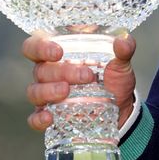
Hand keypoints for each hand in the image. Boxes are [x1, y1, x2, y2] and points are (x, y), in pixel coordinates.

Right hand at [22, 31, 138, 130]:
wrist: (121, 110)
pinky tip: (49, 118)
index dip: (40, 46)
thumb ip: (124, 50)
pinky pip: (34, 119)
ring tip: (67, 91)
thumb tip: (123, 40)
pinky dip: (38, 119)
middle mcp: (48, 74)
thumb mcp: (121, 64)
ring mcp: (47, 96)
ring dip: (49, 91)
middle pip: (41, 69)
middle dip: (62, 72)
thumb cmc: (113, 80)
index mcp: (58, 55)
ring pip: (34, 92)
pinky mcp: (51, 116)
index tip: (58, 52)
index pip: (35, 45)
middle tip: (86, 76)